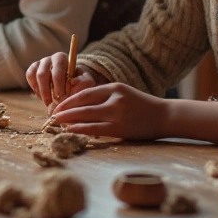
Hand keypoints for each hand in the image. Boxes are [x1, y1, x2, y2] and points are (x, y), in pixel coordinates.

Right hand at [25, 53, 103, 106]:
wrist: (71, 83)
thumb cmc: (79, 81)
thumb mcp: (86, 81)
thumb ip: (85, 82)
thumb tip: (73, 82)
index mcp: (62, 58)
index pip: (57, 67)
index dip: (58, 83)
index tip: (62, 96)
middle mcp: (49, 59)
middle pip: (43, 73)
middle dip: (47, 90)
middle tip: (53, 103)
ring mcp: (39, 64)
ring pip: (35, 77)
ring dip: (42, 92)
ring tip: (49, 103)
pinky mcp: (32, 70)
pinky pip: (29, 77)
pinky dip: (35, 89)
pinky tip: (43, 97)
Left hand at [48, 82, 168, 140]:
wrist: (165, 116)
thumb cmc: (142, 105)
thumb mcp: (123, 93)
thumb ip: (104, 97)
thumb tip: (79, 104)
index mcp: (114, 88)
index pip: (85, 93)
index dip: (69, 100)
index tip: (58, 104)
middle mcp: (114, 100)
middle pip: (83, 105)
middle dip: (65, 110)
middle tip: (52, 115)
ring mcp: (117, 115)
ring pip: (87, 117)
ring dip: (70, 120)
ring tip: (57, 123)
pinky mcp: (120, 129)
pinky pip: (95, 129)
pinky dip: (81, 129)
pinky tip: (71, 130)